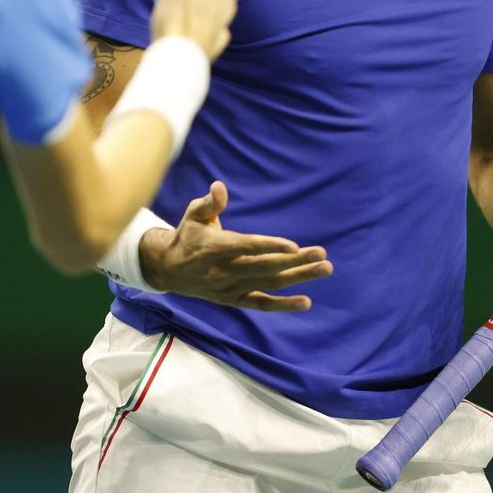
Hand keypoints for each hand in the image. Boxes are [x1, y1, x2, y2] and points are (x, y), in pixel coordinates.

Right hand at [139, 181, 332, 311]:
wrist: (168, 270)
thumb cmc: (187, 235)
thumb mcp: (193, 214)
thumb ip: (209, 203)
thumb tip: (219, 187)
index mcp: (214, 248)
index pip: (246, 248)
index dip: (270, 247)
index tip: (294, 246)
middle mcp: (223, 271)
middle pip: (265, 267)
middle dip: (296, 261)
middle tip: (322, 254)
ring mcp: (230, 289)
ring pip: (269, 285)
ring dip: (298, 278)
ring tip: (324, 268)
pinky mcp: (233, 300)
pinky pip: (261, 305)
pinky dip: (284, 305)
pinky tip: (306, 302)